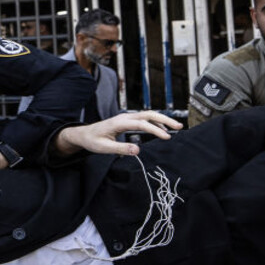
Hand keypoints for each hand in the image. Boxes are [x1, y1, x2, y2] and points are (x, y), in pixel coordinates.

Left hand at [52, 111, 181, 157]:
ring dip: (162, 120)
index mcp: (119, 122)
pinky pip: (144, 119)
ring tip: (176, 127)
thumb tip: (137, 150)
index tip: (167, 137)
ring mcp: (126, 118)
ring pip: (148, 115)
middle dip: (165, 120)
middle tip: (179, 126)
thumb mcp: (104, 148)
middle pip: (149, 114)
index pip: (142, 123)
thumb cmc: (93, 141)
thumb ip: (120, 149)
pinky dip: (155, 122)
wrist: (84, 134)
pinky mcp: (127, 121)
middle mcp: (125, 117)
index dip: (155, 129)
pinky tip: (162, 130)